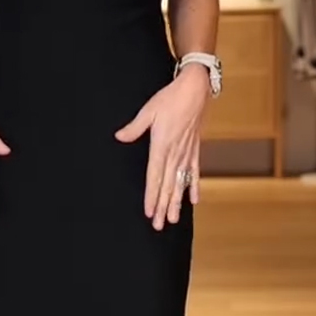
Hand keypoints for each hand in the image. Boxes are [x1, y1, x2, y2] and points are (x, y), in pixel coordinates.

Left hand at [115, 64, 209, 228]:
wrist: (195, 89)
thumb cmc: (170, 97)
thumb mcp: (148, 110)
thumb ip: (134, 127)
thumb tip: (119, 137)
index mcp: (162, 145)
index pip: (154, 177)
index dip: (152, 196)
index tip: (150, 212)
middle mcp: (175, 153)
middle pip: (167, 185)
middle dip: (163, 207)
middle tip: (159, 226)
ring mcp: (186, 152)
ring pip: (180, 183)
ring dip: (177, 202)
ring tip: (174, 219)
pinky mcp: (194, 149)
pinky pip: (194, 172)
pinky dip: (193, 186)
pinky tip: (193, 200)